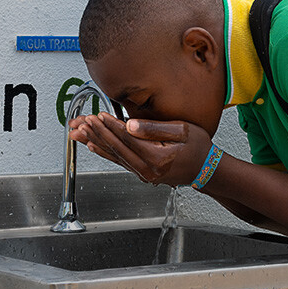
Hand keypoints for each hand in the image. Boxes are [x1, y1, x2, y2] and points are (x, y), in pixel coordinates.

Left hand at [68, 112, 211, 185]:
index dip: (111, 125)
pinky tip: (93, 146)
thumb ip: (155, 129)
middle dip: (97, 133)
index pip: (127, 138)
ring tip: (80, 132)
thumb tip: (130, 124)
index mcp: (156, 157)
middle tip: (82, 122)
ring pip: (114, 155)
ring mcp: (143, 173)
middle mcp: (147, 169)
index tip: (98, 114)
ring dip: (95, 142)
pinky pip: (119, 162)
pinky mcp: (142, 173)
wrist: (207, 169)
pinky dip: (104, 153)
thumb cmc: (199, 148)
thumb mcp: (184, 131)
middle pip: (116, 147)